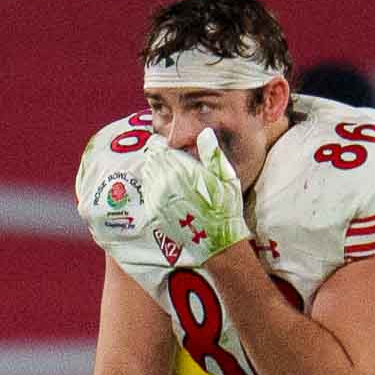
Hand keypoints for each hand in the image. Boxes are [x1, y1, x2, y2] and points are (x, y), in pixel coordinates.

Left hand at [143, 129, 250, 266]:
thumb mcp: (227, 178)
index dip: (163, 144)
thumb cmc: (225, 208)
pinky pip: (148, 191)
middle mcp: (164, 182)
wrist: (216, 241)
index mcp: (181, 169)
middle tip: (169, 158)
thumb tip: (204, 133)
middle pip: (151, 159)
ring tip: (169, 174)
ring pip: (148, 174)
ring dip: (155, 171)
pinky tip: (167, 189)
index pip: (159, 147)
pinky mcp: (154, 212)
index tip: (169, 146)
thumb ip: (213, 154)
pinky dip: (154, 186)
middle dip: (159, 157)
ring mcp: (157, 198)